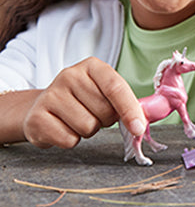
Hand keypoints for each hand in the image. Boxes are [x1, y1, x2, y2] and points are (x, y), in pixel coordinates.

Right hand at [22, 57, 146, 148]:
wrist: (42, 108)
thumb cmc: (83, 100)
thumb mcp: (105, 92)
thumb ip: (126, 102)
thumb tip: (145, 120)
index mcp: (92, 66)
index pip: (116, 87)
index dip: (130, 109)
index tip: (139, 128)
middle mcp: (69, 75)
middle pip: (103, 111)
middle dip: (105, 120)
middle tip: (94, 114)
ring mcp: (50, 95)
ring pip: (87, 127)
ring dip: (88, 131)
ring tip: (77, 120)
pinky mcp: (36, 118)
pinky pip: (69, 140)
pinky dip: (71, 140)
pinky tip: (63, 127)